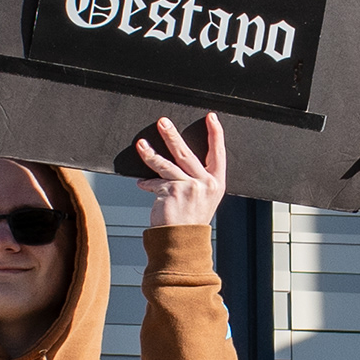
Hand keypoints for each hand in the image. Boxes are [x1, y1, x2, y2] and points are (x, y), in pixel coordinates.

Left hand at [133, 115, 228, 229]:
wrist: (182, 241)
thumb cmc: (191, 221)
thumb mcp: (204, 198)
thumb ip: (196, 179)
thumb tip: (178, 158)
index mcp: (216, 183)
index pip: (218, 152)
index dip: (215, 133)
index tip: (211, 117)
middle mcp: (205, 183)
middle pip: (186, 152)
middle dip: (172, 135)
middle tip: (163, 122)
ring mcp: (189, 187)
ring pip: (166, 164)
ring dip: (150, 153)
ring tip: (141, 144)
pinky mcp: (172, 191)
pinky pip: (155, 182)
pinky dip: (147, 183)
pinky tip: (142, 183)